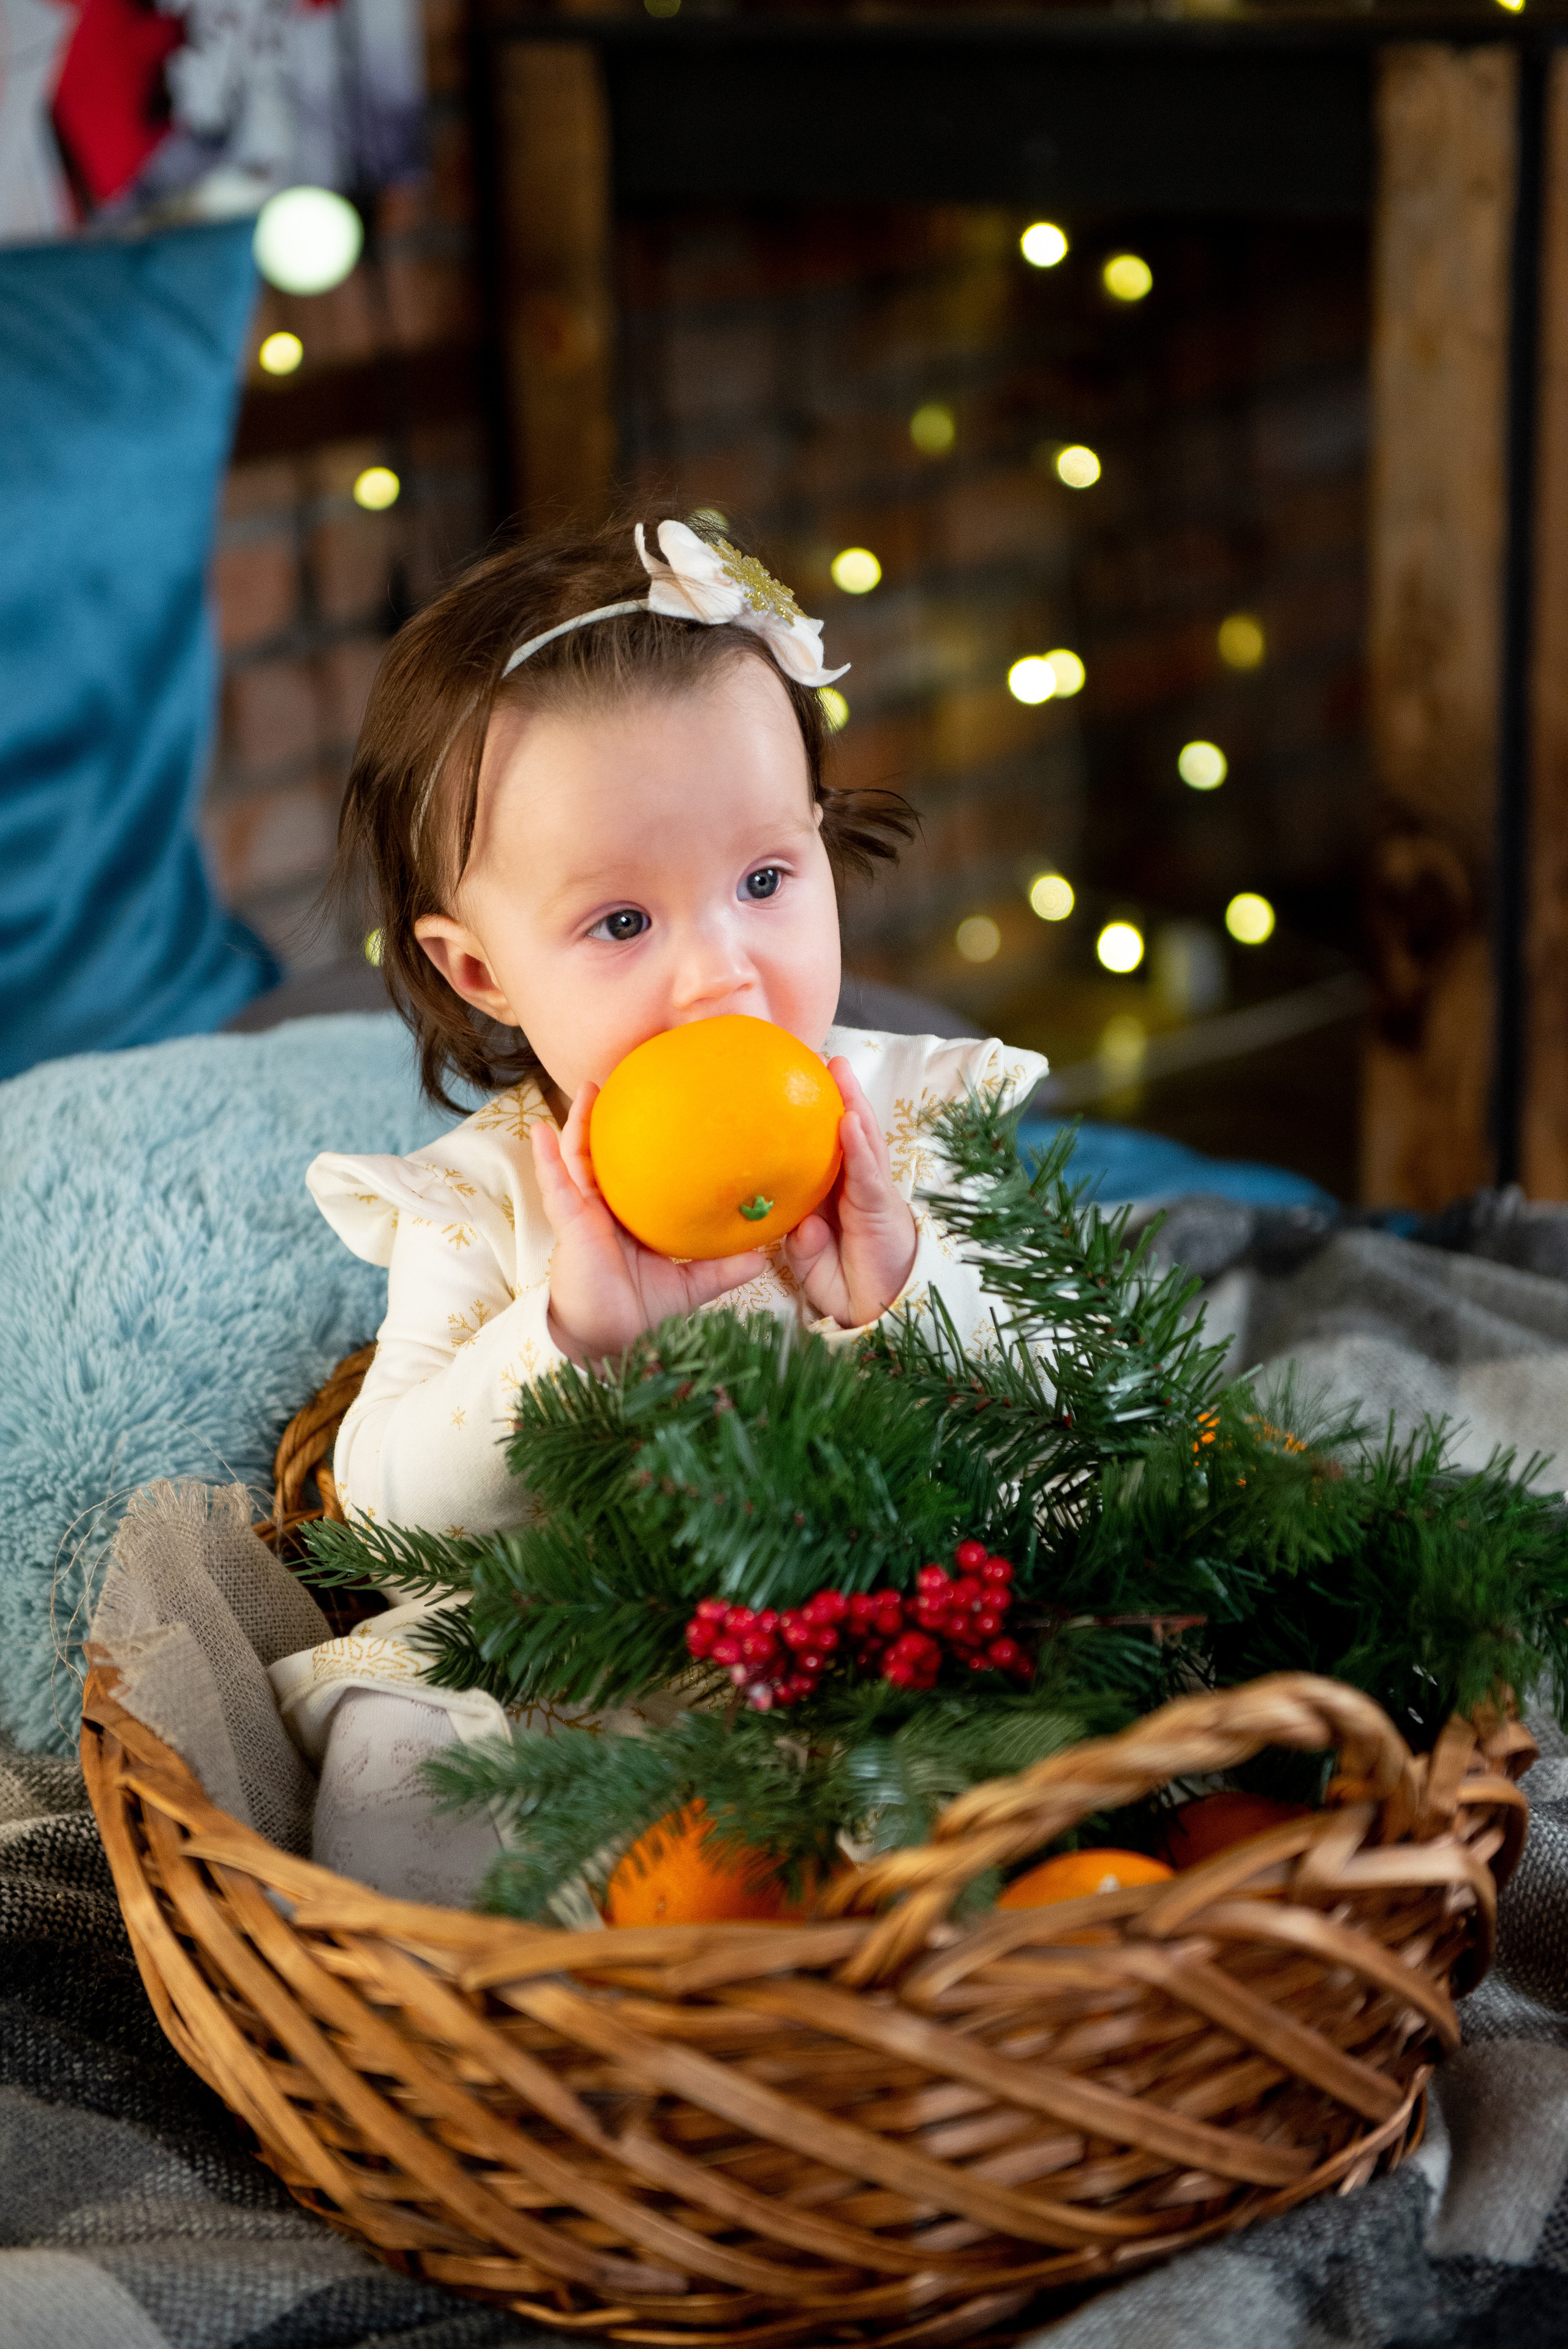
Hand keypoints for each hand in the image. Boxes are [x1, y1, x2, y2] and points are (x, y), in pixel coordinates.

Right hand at [533, 1086, 766, 1364]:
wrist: (608, 1341)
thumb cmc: (639, 1311)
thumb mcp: (693, 1285)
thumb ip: (725, 1267)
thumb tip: (766, 1251)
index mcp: (632, 1216)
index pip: (640, 1171)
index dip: (649, 1141)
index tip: (667, 1107)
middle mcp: (607, 1208)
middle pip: (608, 1154)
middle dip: (614, 1117)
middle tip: (628, 1078)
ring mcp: (584, 1212)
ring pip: (579, 1158)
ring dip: (581, 1122)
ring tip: (590, 1088)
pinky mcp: (569, 1222)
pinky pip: (557, 1183)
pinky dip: (548, 1157)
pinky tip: (542, 1130)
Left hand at [784, 1059, 917, 1328]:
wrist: (881, 1314)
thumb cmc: (846, 1284)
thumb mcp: (810, 1263)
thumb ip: (802, 1243)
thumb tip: (800, 1225)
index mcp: (830, 1193)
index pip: (818, 1147)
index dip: (808, 1117)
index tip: (788, 1082)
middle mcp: (851, 1185)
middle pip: (843, 1132)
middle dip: (834, 1094)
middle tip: (817, 1054)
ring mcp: (869, 1193)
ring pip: (861, 1142)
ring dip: (851, 1103)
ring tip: (839, 1070)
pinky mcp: (881, 1208)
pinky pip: (868, 1174)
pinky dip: (858, 1146)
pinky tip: (849, 1120)